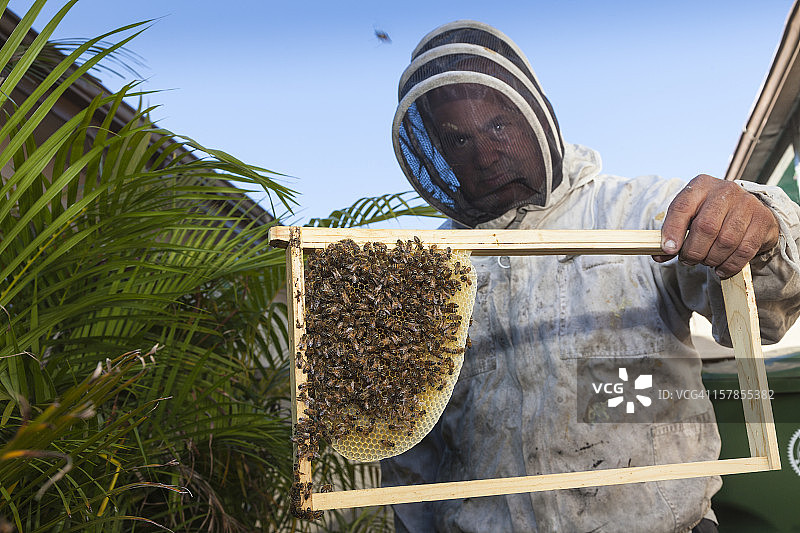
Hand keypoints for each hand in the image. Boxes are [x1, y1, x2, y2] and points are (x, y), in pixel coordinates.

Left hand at [652, 174, 779, 277]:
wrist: (747, 210)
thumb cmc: (710, 215)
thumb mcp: (689, 217)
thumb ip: (673, 234)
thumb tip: (658, 255)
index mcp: (700, 186)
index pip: (681, 207)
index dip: (673, 231)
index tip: (669, 251)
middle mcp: (725, 190)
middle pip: (705, 227)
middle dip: (693, 251)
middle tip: (688, 260)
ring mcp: (747, 203)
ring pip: (725, 241)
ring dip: (711, 259)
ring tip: (705, 261)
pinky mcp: (763, 220)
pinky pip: (744, 250)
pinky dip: (729, 265)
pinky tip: (720, 268)